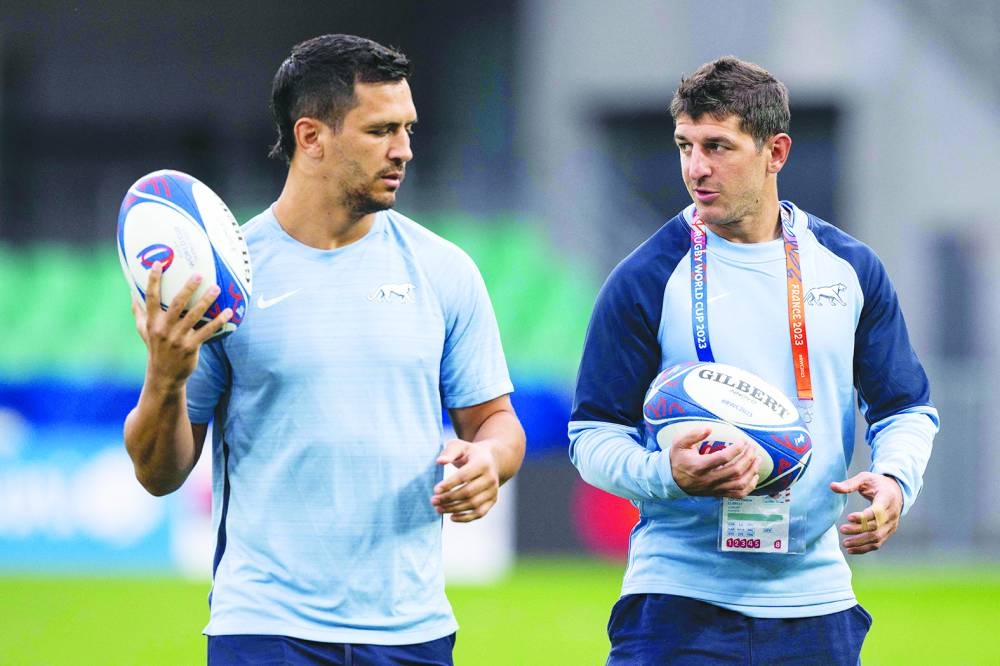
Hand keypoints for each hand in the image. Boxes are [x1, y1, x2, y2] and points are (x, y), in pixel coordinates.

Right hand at [133, 262, 231, 386]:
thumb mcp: (143, 330)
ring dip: (206, 301)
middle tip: (199, 274)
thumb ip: (138, 311)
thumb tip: (132, 292)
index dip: (153, 280)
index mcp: (152, 321)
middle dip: (187, 288)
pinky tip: (228, 312)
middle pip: (176, 304)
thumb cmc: (155, 348)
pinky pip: (207, 331)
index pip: (151, 297)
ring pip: (194, 316)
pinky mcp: (190, 347)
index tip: (158, 263)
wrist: (163, 375)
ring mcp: (177, 338)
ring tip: (216, 288)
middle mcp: (164, 328)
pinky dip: (218, 322)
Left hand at [432, 439, 500, 522]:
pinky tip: (451, 517)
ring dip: (454, 509)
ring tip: (438, 508)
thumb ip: (449, 452)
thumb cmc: (470, 453)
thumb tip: (440, 461)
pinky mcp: (492, 500)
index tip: (435, 490)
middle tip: (433, 500)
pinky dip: (466, 518)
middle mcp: (491, 478)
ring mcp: (493, 490)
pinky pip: (480, 513)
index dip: (449, 484)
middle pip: (468, 492)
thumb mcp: (459, 446)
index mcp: (483, 462)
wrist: (491, 459)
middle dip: (448, 498)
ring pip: (473, 504)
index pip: (465, 476)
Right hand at [669, 426, 759, 497]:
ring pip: (739, 483)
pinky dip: (750, 486)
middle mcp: (708, 479)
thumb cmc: (677, 459)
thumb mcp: (679, 443)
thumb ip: (693, 434)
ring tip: (757, 459)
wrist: (672, 480)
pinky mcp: (718, 493)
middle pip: (735, 470)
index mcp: (699, 466)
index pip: (723, 458)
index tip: (742, 440)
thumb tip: (709, 428)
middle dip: (748, 457)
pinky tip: (754, 476)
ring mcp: (714, 488)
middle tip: (753, 447)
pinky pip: (738, 494)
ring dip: (752, 471)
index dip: (736, 449)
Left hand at [830, 472, 902, 554]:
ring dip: (860, 542)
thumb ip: (849, 484)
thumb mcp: (865, 478)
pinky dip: (864, 548)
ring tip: (845, 543)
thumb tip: (831, 486)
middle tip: (842, 529)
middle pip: (876, 526)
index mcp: (887, 498)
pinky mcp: (888, 532)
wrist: (896, 491)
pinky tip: (851, 550)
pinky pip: (877, 543)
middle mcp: (892, 514)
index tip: (848, 517)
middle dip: (858, 530)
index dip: (864, 516)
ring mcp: (891, 525)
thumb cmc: (877, 483)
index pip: (877, 511)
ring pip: (877, 538)